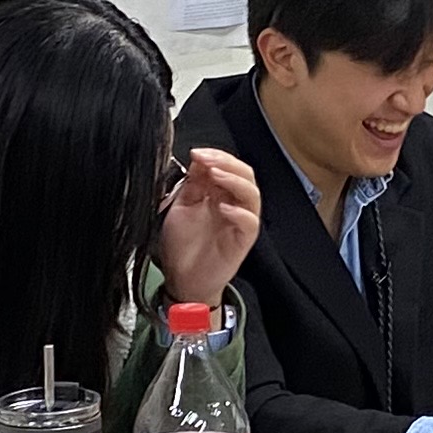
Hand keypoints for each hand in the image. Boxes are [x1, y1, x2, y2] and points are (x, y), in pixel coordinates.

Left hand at [156, 145, 259, 305]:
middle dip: (226, 162)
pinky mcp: (242, 241)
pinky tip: (224, 208)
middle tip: (208, 160)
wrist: (182, 280)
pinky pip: (250, 222)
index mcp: (219, 194)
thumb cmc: (182, 247)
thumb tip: (198, 158)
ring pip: (252, 194)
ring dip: (235, 181)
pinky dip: (240, 212)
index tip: (197, 153)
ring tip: (216, 175)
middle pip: (244, 175)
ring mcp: (239, 222)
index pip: (228, 165)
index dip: (215, 155)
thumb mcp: (181, 206)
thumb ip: (192, 183)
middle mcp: (232, 205)